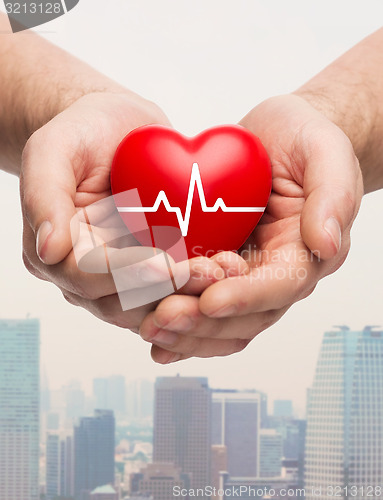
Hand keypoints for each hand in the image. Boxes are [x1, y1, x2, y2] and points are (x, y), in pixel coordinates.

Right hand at [20, 92, 223, 331]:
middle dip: (167, 290)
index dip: (124, 274)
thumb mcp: (52, 148)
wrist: (119, 129)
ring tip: (225, 272)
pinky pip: (176, 285)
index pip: (87, 276)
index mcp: (58, 251)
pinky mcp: (155, 266)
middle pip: (123, 300)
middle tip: (209, 274)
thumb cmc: (82, 133)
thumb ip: (44, 194)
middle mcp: (88, 274)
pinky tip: (230, 267)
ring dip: (191, 293)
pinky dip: (201, 282)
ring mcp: (124, 274)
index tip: (162, 264)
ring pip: (154, 301)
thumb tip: (48, 249)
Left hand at [139, 94, 362, 361]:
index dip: (245, 297)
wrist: (277, 138)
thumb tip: (327, 243)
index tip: (210, 301)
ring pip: (218, 321)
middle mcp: (273, 273)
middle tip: (162, 318)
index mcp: (303, 253)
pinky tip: (149, 329)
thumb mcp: (326, 153)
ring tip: (148, 328)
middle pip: (243, 316)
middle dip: (203, 322)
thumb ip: (332, 196)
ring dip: (185, 331)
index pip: (279, 287)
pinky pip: (198, 302)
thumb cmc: (304, 139)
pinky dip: (179, 324)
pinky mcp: (215, 266)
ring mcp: (243, 274)